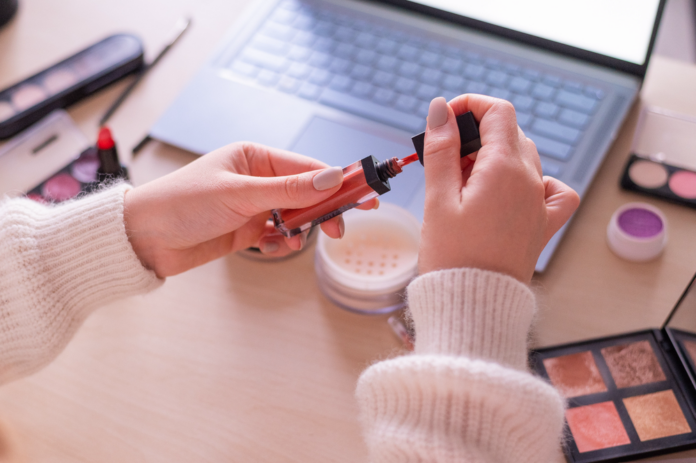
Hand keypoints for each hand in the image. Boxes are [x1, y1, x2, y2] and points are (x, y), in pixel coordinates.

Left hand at [124, 142, 374, 277]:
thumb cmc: (181, 203)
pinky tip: (269, 248)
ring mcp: (253, 206)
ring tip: (287, 241)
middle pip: (307, 193)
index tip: (366, 195)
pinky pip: (278, 236)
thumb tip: (332, 179)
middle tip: (338, 230)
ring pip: (295, 217)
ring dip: (299, 232)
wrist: (143, 238)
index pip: (309, 168)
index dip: (339, 182)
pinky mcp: (246, 230)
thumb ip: (288, 190)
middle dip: (322, 212)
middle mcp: (257, 179)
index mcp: (255, 157)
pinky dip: (280, 245)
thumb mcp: (239, 194)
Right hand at [418, 96, 579, 282]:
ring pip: (525, 157)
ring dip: (494, 156)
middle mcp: (531, 181)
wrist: (474, 304)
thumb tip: (441, 109)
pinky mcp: (543, 225)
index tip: (445, 119)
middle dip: (475, 135)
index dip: (469, 105)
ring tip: (463, 183)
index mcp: (505, 169)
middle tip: (444, 161)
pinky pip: (553, 190)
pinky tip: (511, 190)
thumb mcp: (438, 199)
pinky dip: (533, 180)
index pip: (498, 112)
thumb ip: (441, 150)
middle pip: (509, 133)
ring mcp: (540, 203)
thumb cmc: (452, 257)